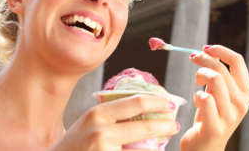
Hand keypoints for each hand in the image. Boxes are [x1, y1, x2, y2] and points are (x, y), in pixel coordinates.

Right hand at [50, 94, 178, 150]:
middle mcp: (101, 132)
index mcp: (98, 114)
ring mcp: (105, 150)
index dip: (158, 101)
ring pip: (144, 150)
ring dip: (156, 148)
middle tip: (174, 126)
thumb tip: (146, 105)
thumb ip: (112, 114)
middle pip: (145, 126)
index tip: (170, 103)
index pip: (136, 102)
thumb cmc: (74, 144)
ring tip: (161, 145)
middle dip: (165, 126)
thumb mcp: (89, 122)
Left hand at [180, 45, 248, 150]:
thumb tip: (210, 50)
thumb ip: (219, 75)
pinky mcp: (216, 127)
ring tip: (196, 84)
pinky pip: (204, 98)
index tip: (206, 48)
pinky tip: (197, 102)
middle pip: (221, 69)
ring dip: (199, 75)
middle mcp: (242, 104)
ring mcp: (230, 116)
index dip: (220, 50)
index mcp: (246, 93)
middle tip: (192, 58)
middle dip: (203, 59)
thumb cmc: (210, 116)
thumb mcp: (219, 93)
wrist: (205, 147)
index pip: (238, 61)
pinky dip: (196, 95)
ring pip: (214, 79)